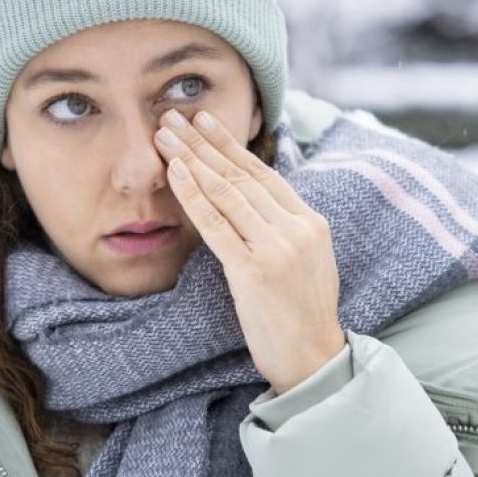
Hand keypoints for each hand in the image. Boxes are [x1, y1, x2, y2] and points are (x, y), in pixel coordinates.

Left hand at [154, 107, 346, 394]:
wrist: (313, 358)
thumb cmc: (302, 315)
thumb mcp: (307, 262)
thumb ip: (286, 230)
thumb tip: (255, 203)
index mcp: (311, 223)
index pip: (264, 174)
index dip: (229, 145)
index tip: (203, 122)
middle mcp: (297, 229)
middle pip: (241, 176)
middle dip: (203, 143)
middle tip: (172, 118)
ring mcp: (277, 248)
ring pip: (227, 193)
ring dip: (192, 159)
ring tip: (164, 136)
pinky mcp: (254, 271)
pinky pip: (216, 225)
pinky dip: (193, 195)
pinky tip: (175, 172)